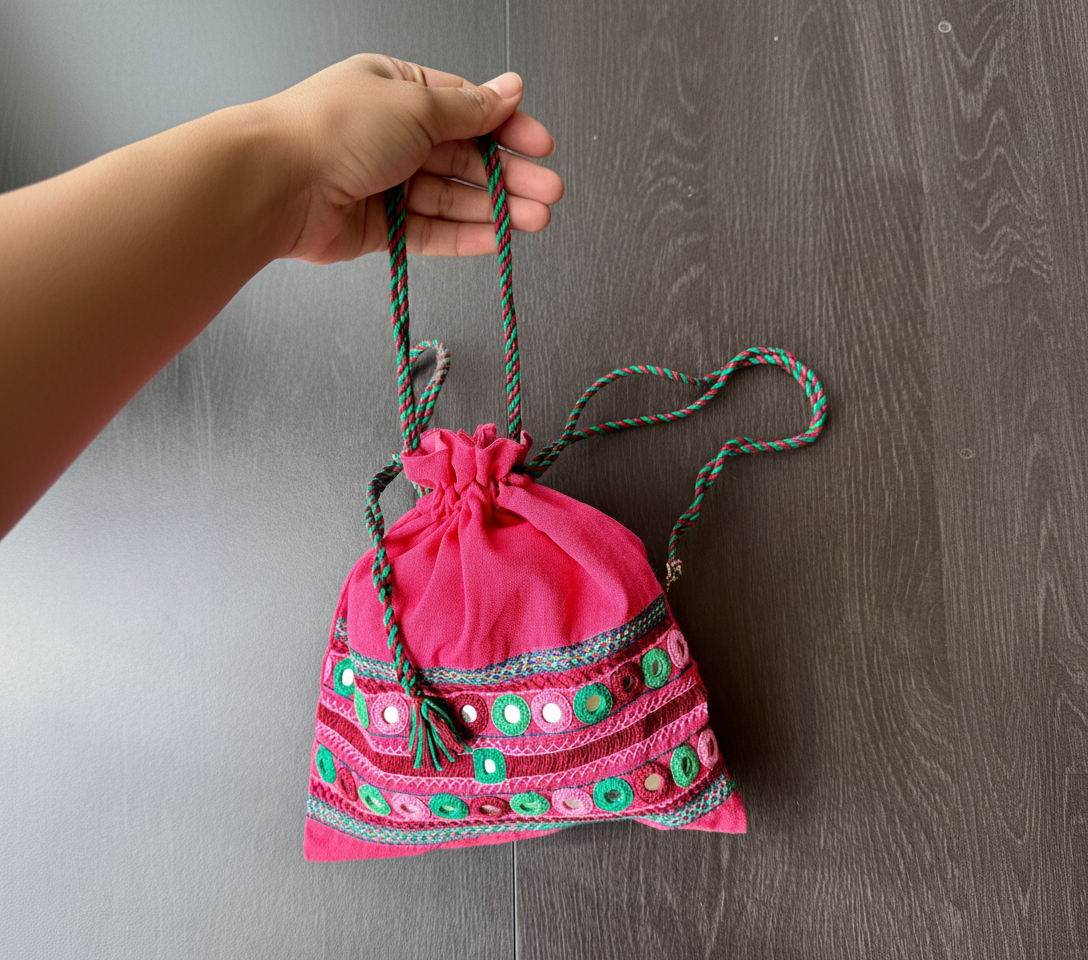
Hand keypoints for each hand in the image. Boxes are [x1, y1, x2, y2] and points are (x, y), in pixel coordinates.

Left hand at [266, 54, 564, 262]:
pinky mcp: (382, 228)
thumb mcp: (416, 105)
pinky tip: (497, 239)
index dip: (508, 129)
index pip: (467, 109)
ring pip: (454, 198)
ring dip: (496, 209)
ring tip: (535, 221)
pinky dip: (465, 236)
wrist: (279, 183)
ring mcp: (388, 183)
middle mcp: (394, 135)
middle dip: (510, 176)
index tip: (541, 146)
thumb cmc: (335, 129)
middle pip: (466, 158)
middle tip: (548, 193)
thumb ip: (469, 109)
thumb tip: (509, 89)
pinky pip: (432, 232)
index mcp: (400, 90)